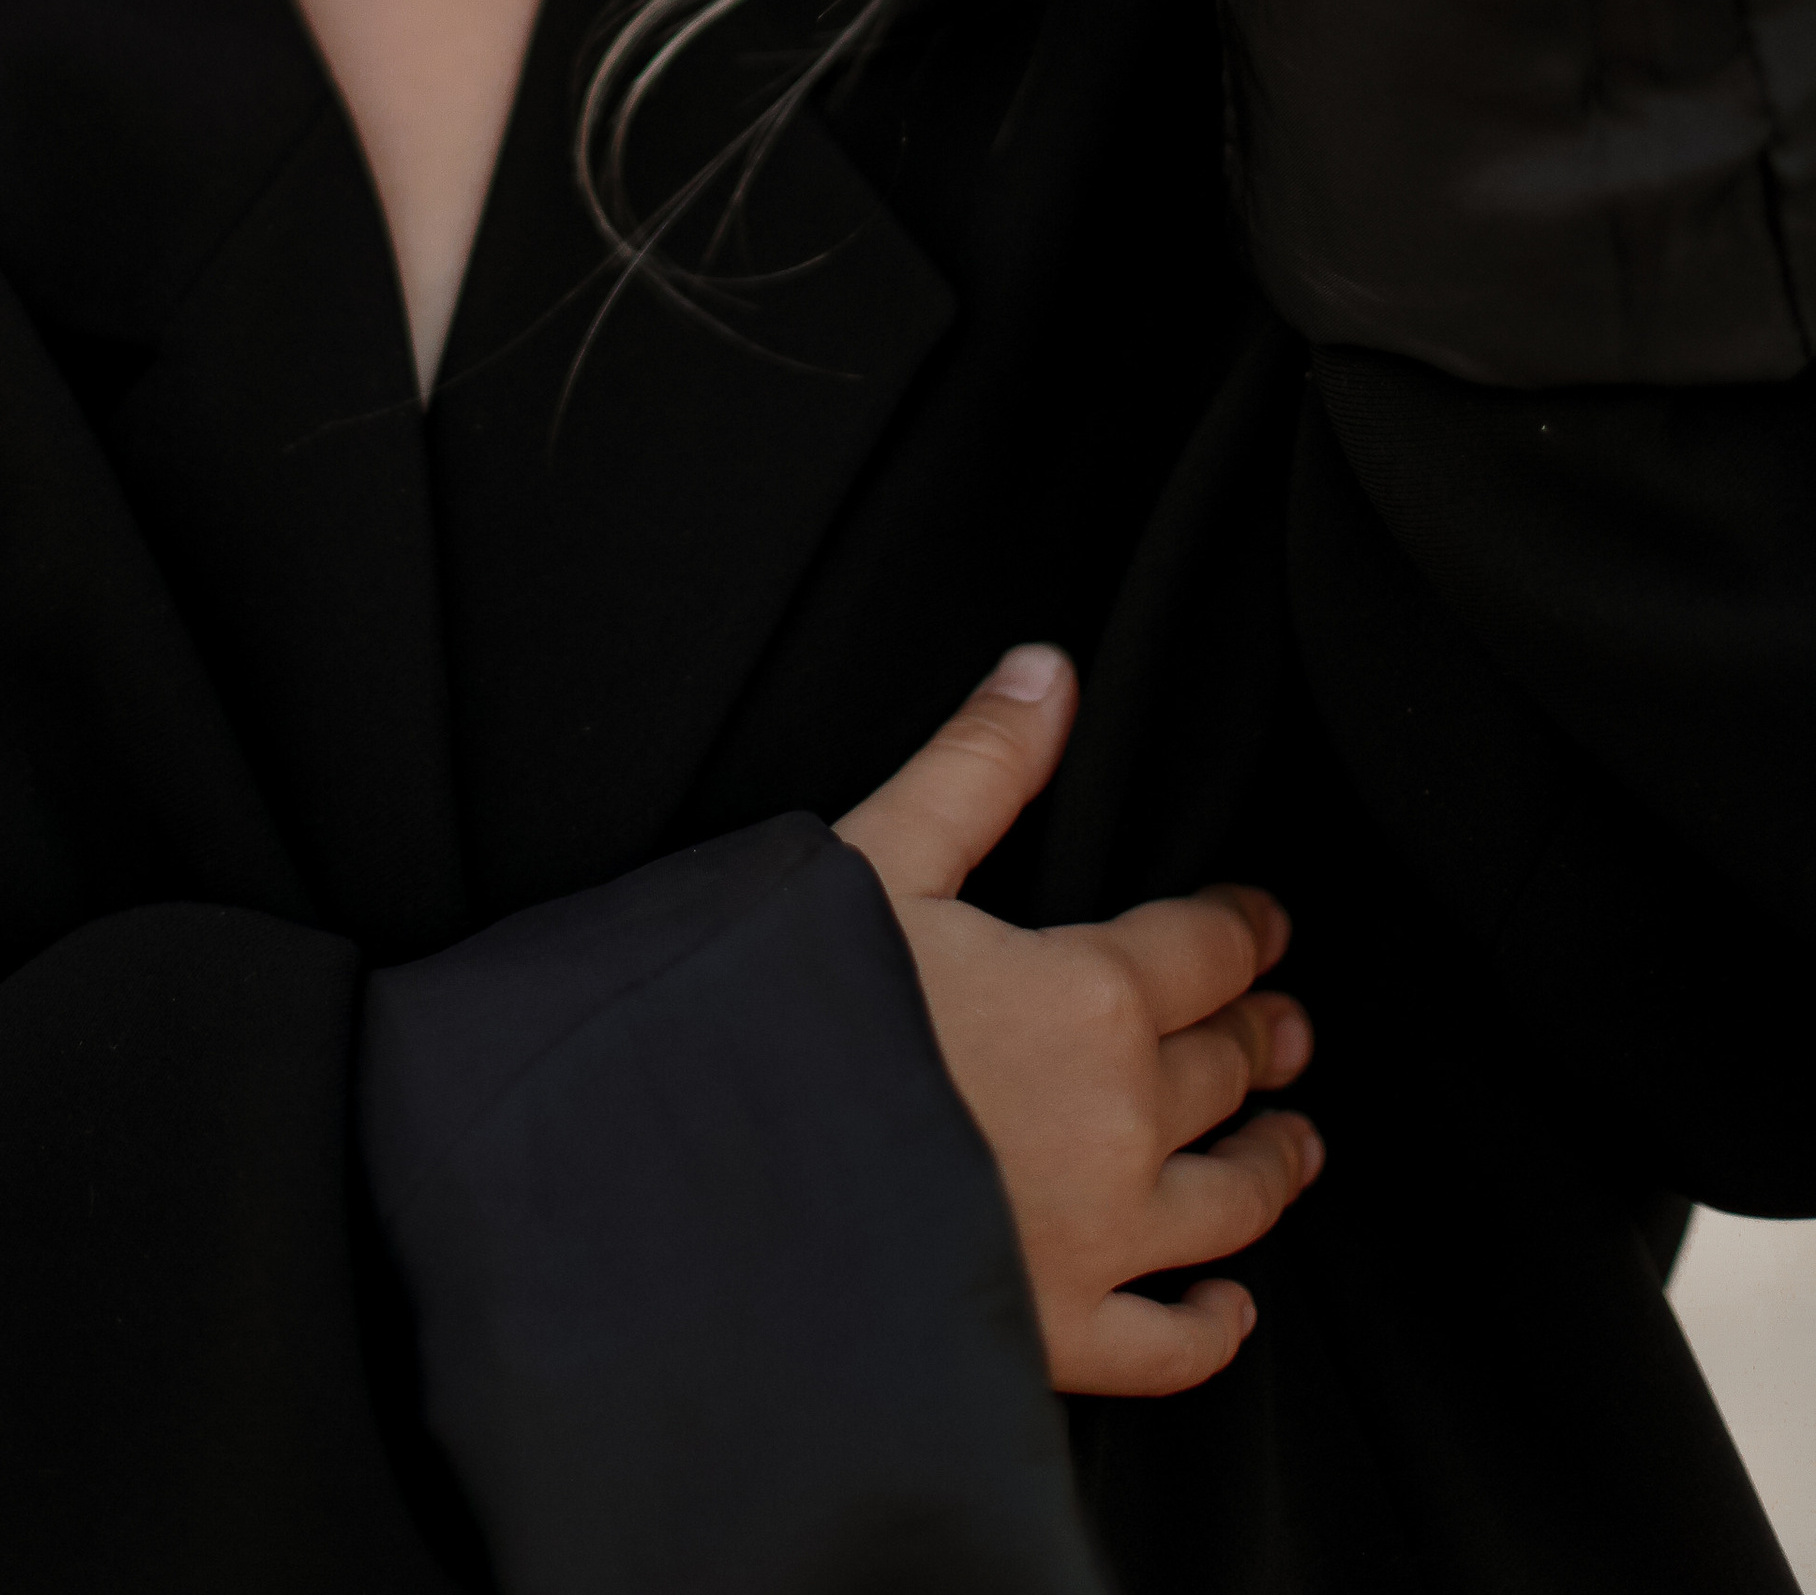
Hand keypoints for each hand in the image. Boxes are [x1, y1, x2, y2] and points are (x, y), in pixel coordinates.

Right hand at [837, 645, 1320, 1397]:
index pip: (1206, 951)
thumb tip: (1048, 669)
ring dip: (1272, 1163)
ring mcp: (1099, 1241)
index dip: (1245, 930)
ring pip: (1231, 1199)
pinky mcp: (1062, 1338)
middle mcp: (1121, 1122)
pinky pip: (1173, 1346)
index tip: (1265, 925)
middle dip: (1259, 1036)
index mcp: (1088, 996)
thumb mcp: (875, 860)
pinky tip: (1233, 1307)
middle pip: (1224, 1067)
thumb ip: (977, 764)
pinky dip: (1215, 1324)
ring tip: (1294, 1143)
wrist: (718, 1200)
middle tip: (1286, 1028)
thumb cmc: (784, 1018)